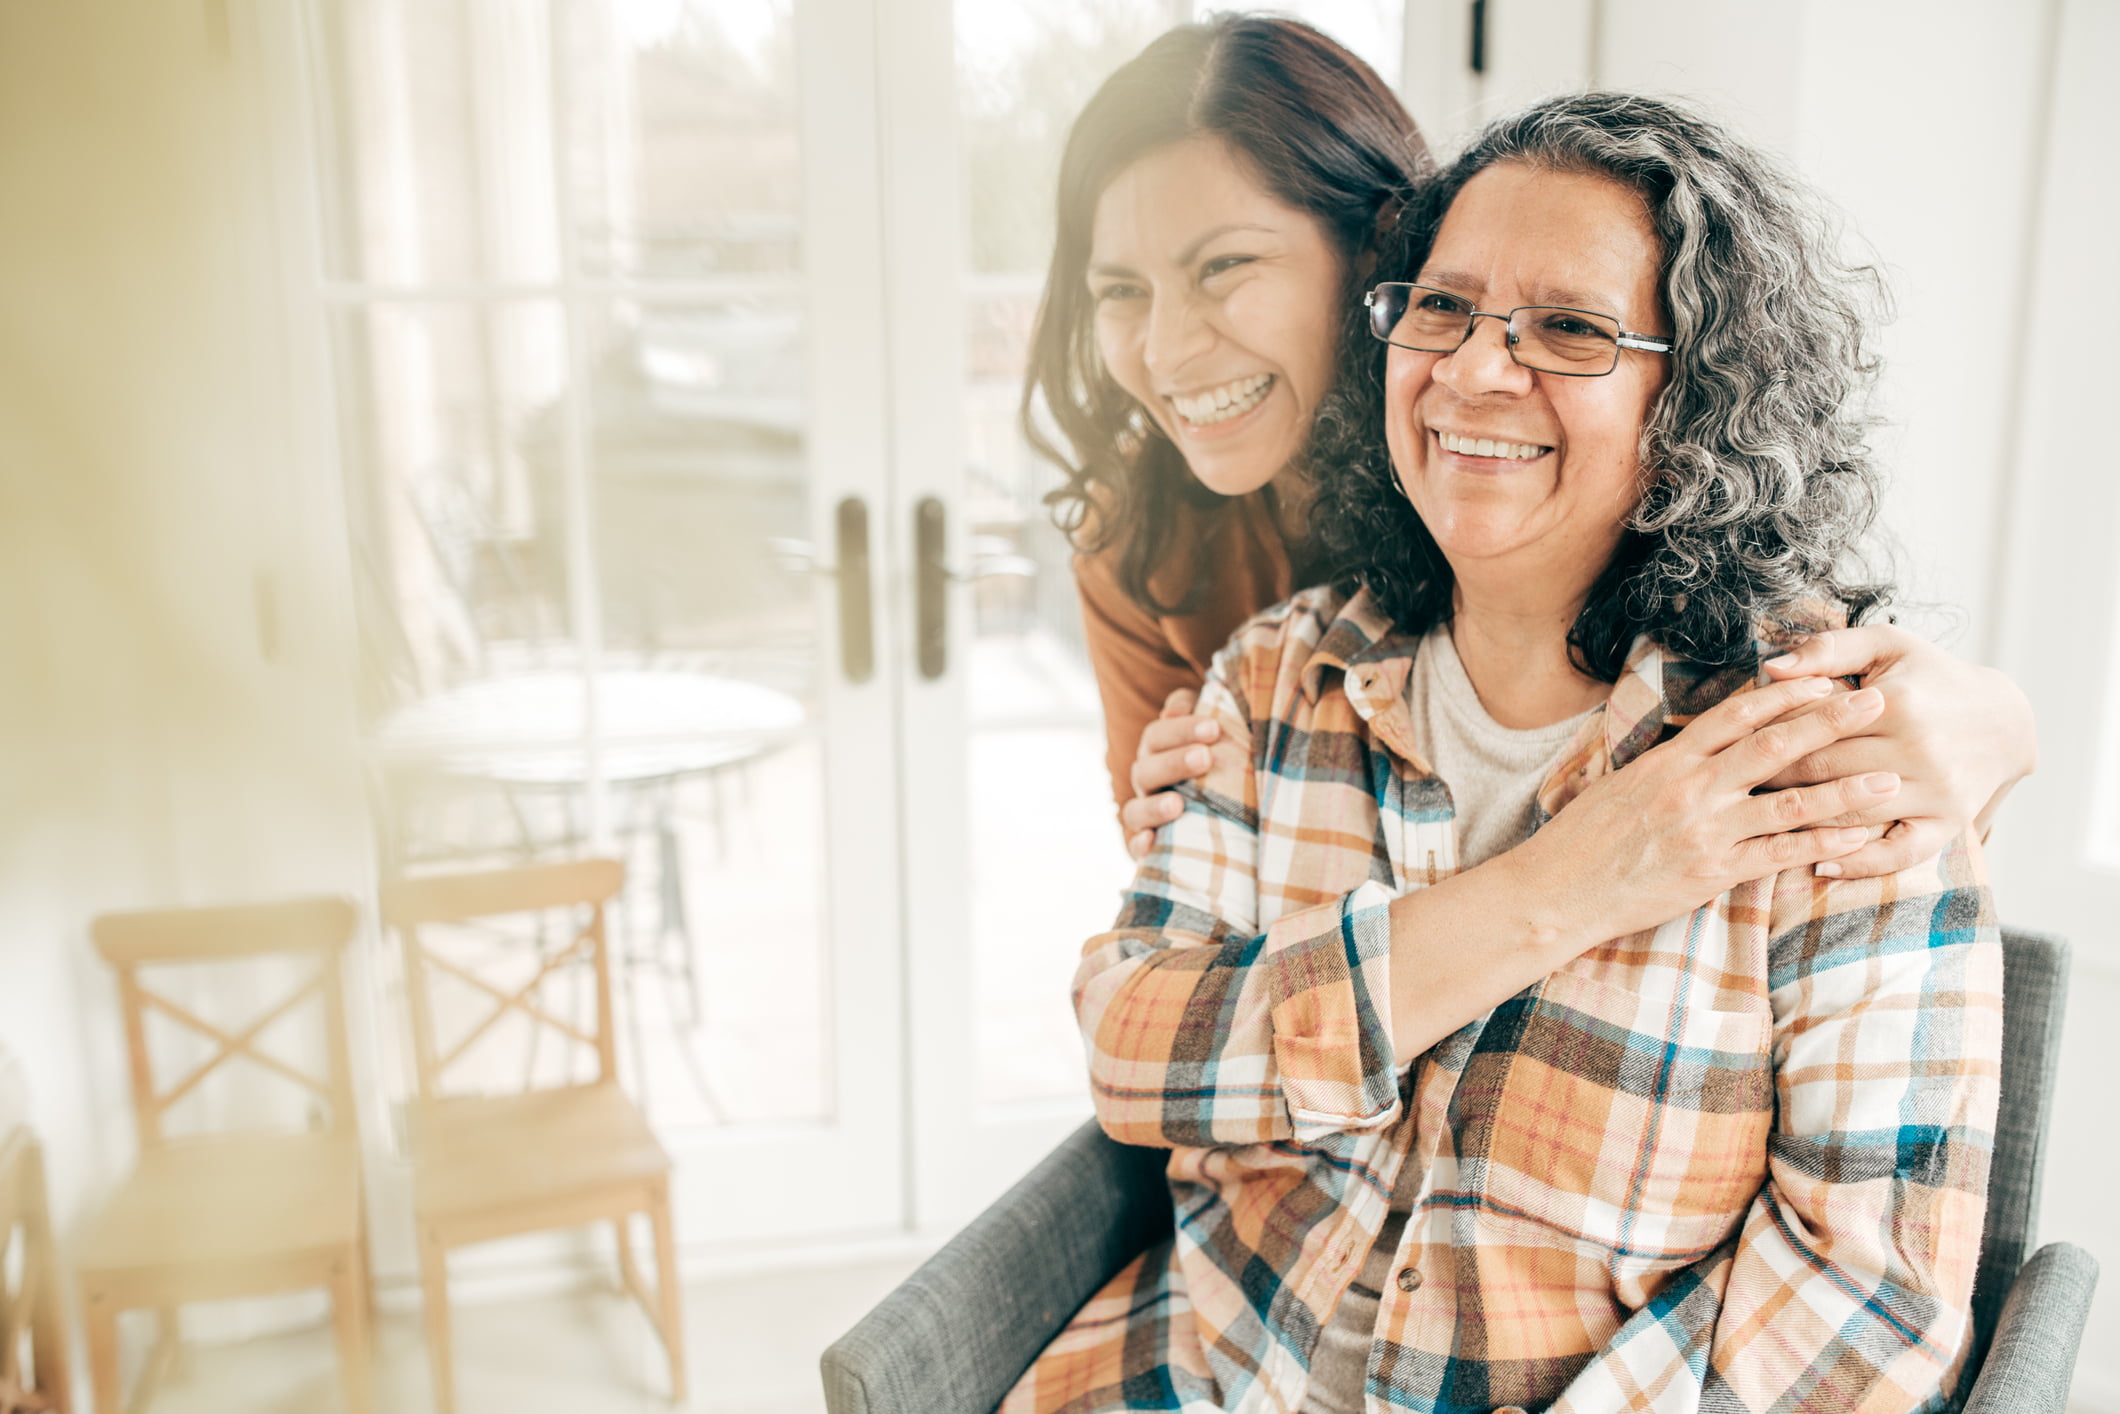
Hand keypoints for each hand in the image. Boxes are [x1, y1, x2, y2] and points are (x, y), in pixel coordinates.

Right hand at [1120, 687, 1218, 858]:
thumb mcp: (1208, 727)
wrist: (1225, 806)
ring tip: (1178, 804)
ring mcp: (1146, 814)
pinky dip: (1140, 846)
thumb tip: (1175, 710)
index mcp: (1156, 751)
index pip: (1158, 735)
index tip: (1214, 727)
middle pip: (1146, 770)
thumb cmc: (1217, 754)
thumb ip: (1192, 707)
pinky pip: (1136, 849)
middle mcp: (1146, 781)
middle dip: (1174, 763)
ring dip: (1154, 807)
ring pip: (1135, 810)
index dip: (1182, 729)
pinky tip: (1151, 843)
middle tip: (1205, 757)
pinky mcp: (1152, 845)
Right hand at [1506, 676, 1895, 946]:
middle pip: (1774, 744)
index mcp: (1669, 760)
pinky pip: (1780, 854)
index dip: (1785, 693)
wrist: (1557, 889)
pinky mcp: (1714, 872)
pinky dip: (1822, 844)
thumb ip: (1668, 767)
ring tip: (1889, 777)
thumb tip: (1701, 747)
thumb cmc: (1584, 838)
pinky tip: (1858, 838)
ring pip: (1789, 801)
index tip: (1825, 677)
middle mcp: (1693, 788)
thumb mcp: (1622, 785)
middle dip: (1831, 721)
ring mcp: (1706, 830)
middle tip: (1878, 700)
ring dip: (1845, 788)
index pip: (1736, 713)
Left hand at [1760, 625, 2037, 876]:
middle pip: (1824, 773)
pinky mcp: (1949, 822)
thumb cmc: (1931, 677)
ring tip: (1760, 826)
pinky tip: (1822, 865)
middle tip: (1733, 791)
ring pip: (1851, 814)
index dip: (1768, 738)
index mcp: (1898, 703)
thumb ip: (1828, 649)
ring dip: (1802, 824)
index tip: (1733, 749)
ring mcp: (1937, 790)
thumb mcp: (1886, 646)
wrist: (2004, 719)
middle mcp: (1919, 749)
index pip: (1812, 727)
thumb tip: (1771, 668)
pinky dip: (1860, 864)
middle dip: (1773, 782)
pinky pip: (1899, 853)